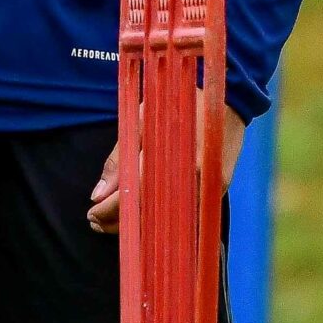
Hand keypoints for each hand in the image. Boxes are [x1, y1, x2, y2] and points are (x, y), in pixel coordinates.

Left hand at [88, 110, 245, 234]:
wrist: (231, 97)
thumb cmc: (181, 102)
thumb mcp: (144, 120)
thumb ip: (121, 158)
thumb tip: (98, 194)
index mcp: (172, 157)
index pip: (136, 195)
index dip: (110, 209)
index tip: (91, 214)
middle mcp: (193, 179)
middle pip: (151, 215)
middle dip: (120, 222)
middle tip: (96, 222)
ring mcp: (208, 189)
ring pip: (167, 220)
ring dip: (139, 224)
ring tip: (112, 222)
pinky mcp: (217, 192)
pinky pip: (184, 213)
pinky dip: (161, 218)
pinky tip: (143, 217)